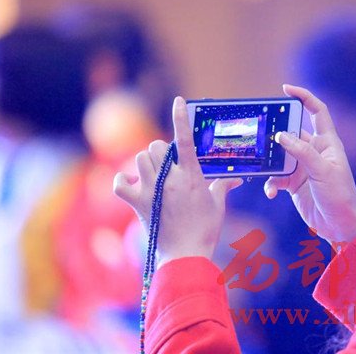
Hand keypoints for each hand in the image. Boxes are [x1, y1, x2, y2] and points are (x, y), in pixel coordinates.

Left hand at [113, 97, 242, 264]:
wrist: (185, 255)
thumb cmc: (205, 230)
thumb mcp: (218, 205)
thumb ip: (223, 187)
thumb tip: (236, 180)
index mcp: (192, 177)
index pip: (185, 140)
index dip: (181, 118)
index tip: (178, 101)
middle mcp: (170, 180)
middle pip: (156, 147)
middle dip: (161, 151)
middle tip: (168, 165)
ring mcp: (152, 190)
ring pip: (140, 158)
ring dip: (146, 163)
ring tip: (153, 175)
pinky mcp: (138, 203)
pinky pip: (120, 182)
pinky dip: (123, 181)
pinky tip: (132, 184)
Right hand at [264, 85, 355, 243]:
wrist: (340, 226)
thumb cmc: (340, 196)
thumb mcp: (323, 171)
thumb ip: (302, 152)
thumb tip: (280, 135)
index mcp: (327, 143)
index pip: (317, 111)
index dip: (303, 97)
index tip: (285, 89)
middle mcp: (314, 151)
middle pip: (291, 133)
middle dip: (276, 133)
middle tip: (261, 133)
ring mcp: (303, 167)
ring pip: (279, 156)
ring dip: (270, 162)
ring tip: (261, 165)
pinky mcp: (294, 183)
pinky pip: (276, 177)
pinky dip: (271, 184)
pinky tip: (271, 192)